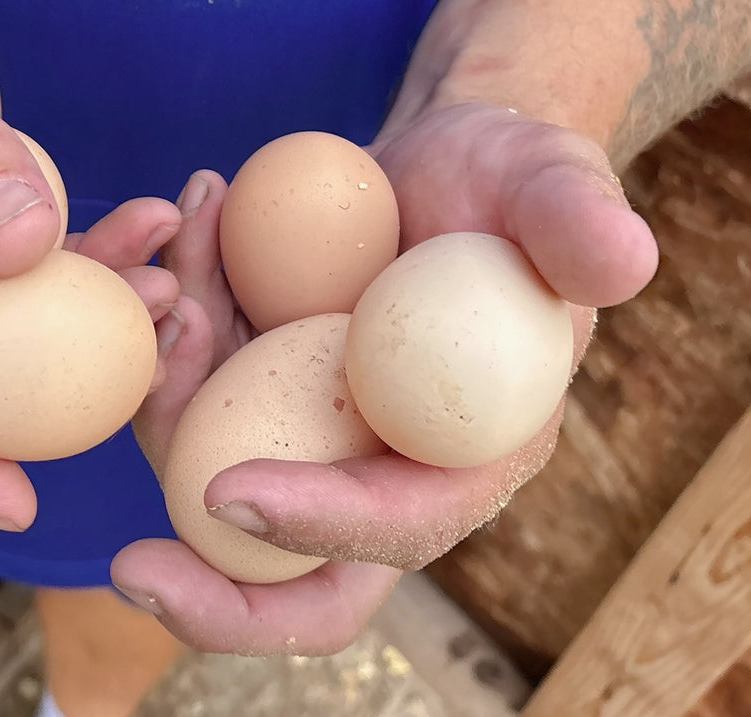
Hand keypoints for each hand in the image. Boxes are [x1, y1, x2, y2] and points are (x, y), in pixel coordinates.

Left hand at [112, 103, 658, 653]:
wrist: (447, 157)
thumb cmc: (511, 179)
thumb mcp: (552, 183)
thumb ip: (578, 222)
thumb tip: (621, 263)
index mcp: (468, 455)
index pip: (395, 526)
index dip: (318, 528)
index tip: (231, 491)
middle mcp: (378, 466)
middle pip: (292, 571)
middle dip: (211, 594)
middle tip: (129, 564)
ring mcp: (308, 430)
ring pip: (206, 456)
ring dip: (164, 378)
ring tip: (174, 259)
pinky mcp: (256, 384)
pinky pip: (189, 376)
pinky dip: (172, 308)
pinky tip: (193, 211)